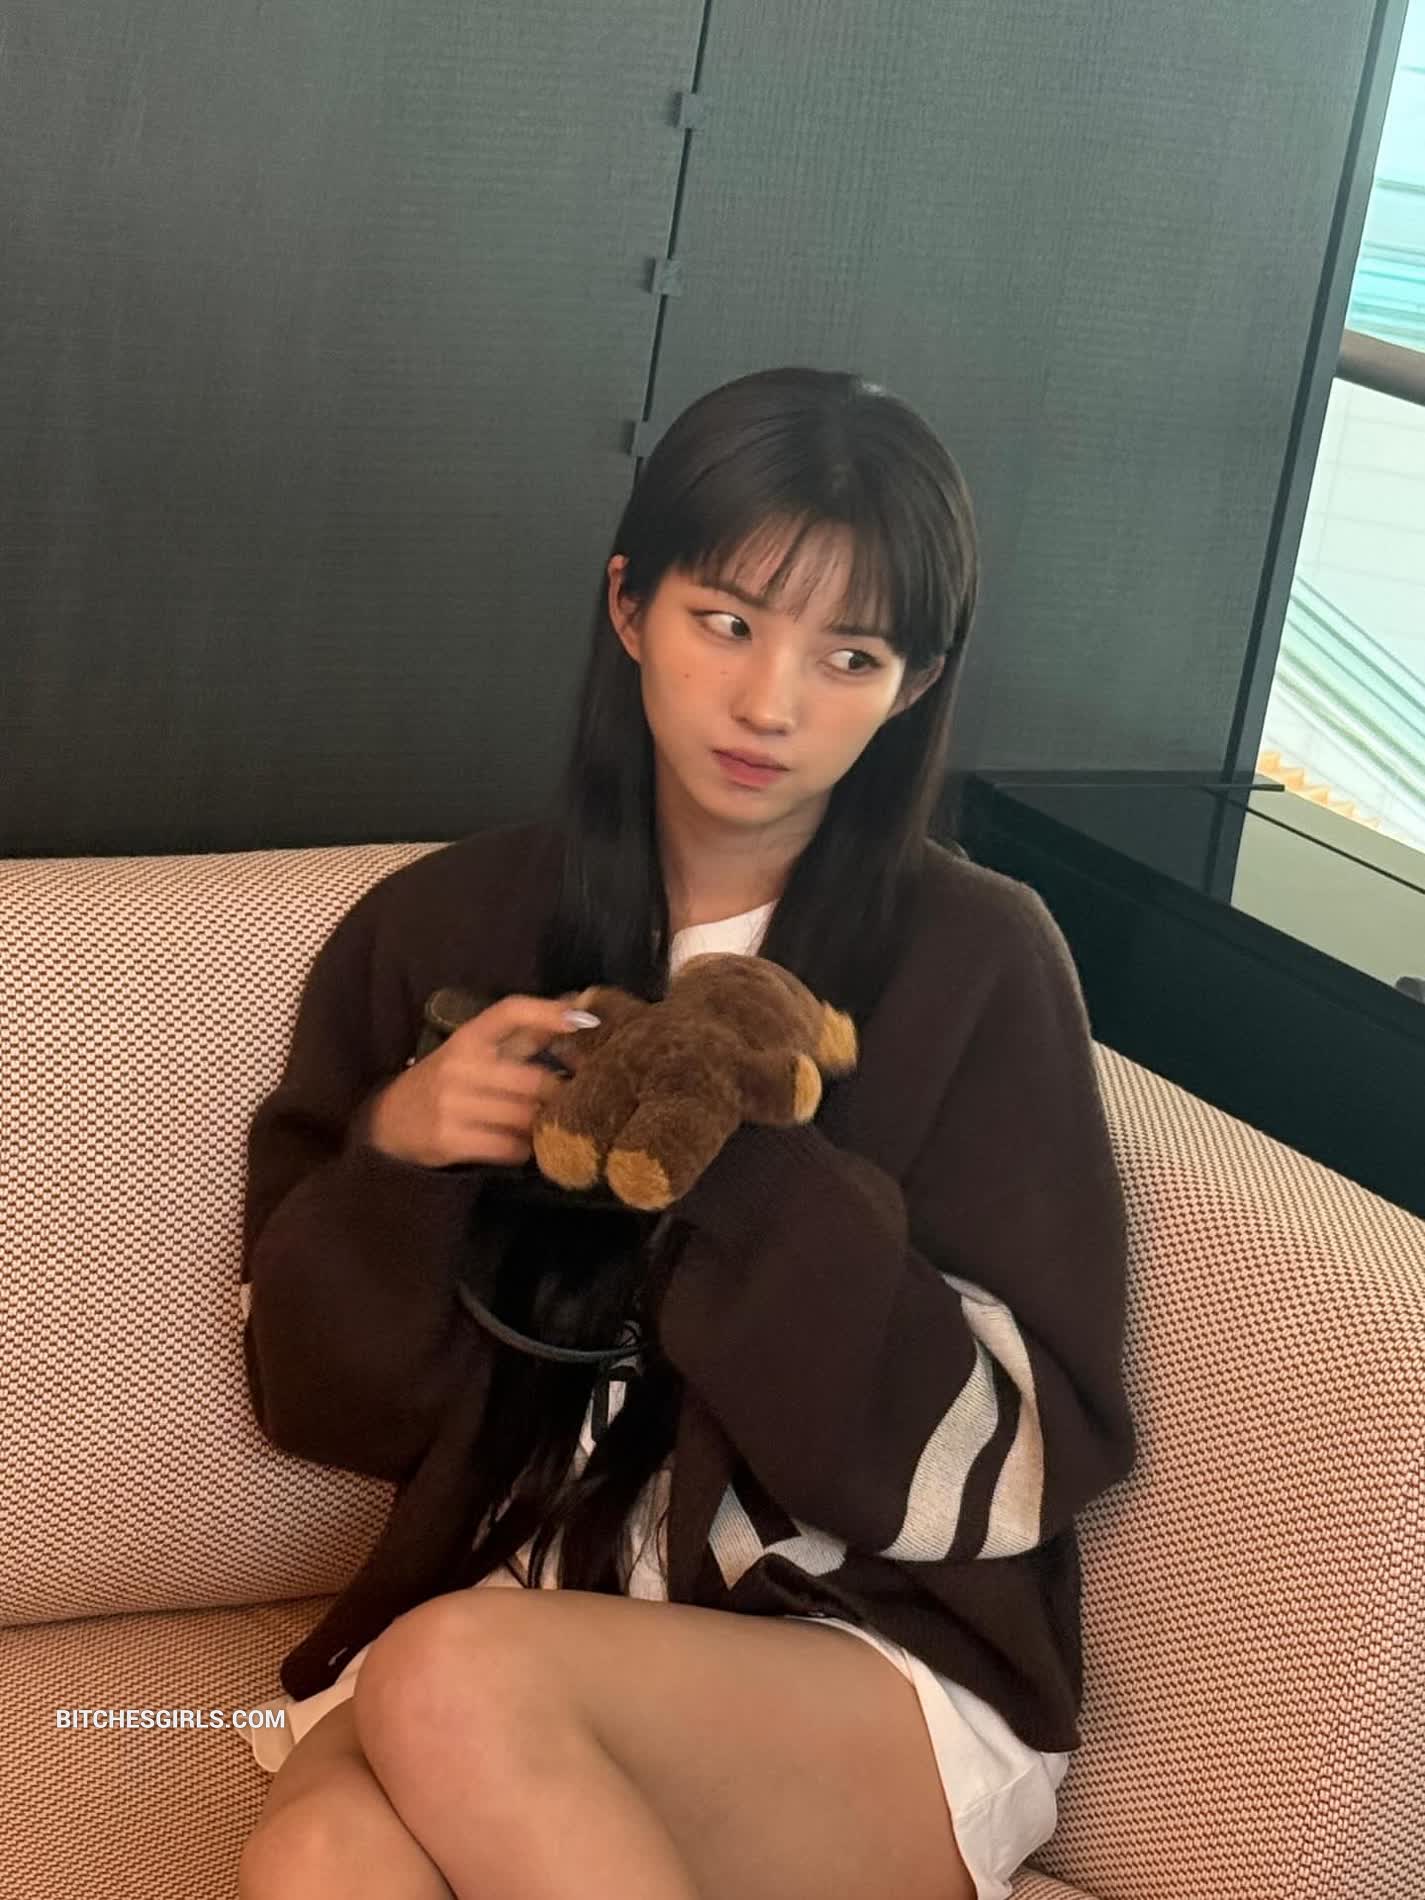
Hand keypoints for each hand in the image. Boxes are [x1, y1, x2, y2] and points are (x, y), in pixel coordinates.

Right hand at [365, 994, 598, 1169]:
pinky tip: (521, 1144)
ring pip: (524, 1116)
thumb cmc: (447, 1080)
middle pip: (532, 1079)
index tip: (584, 1019)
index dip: (547, 1011)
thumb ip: (525, 1034)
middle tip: (574, 1100)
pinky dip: (523, 1149)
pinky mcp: (450, 1139)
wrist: (389, 1121)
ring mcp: (452, 1104)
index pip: (509, 1012)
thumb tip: (578, 1008)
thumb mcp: (476, 1051)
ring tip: (547, 1123)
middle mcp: (459, 1066)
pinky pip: (508, 1147)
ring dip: (543, 1123)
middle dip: (559, 1093)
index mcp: (468, 1037)